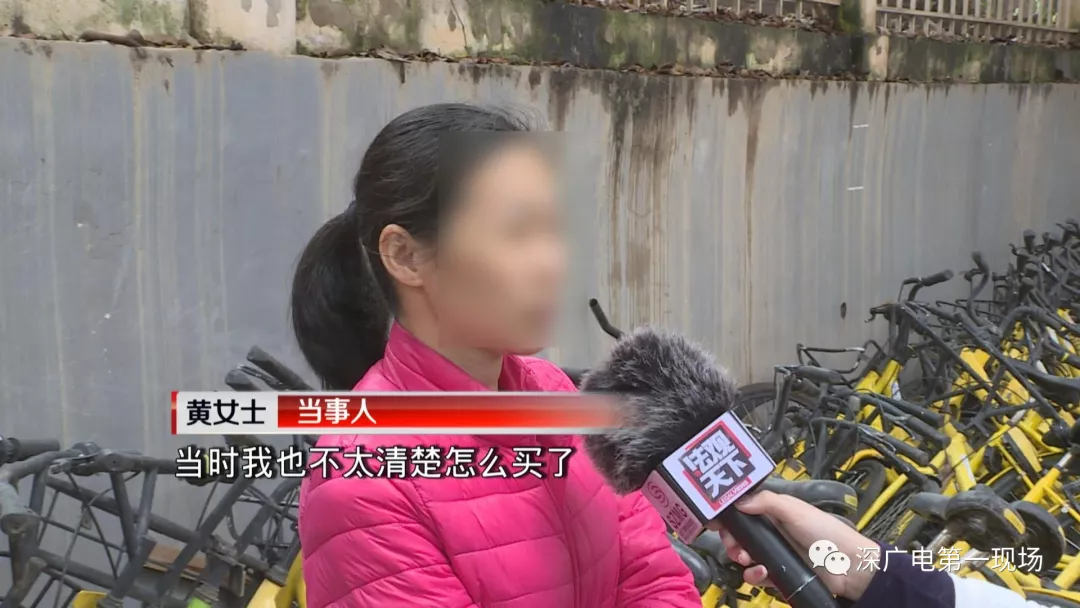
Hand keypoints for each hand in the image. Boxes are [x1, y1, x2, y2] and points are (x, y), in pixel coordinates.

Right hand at [708, 490, 879, 600]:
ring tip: (745, 558)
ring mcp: (772, 552)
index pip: (742, 507)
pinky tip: (760, 571)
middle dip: (729, 537)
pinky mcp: (776, 572)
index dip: (727, 512)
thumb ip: (766, 501)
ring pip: (742, 553)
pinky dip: (753, 574)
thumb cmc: (825, 532)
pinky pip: (754, 573)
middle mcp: (770, 530)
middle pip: (737, 532)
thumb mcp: (794, 509)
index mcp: (773, 510)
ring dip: (738, 555)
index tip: (713, 517)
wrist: (847, 567)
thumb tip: (738, 501)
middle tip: (732, 543)